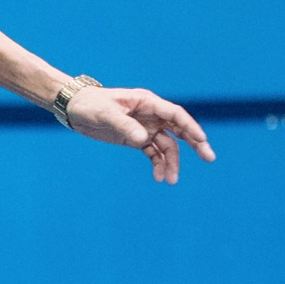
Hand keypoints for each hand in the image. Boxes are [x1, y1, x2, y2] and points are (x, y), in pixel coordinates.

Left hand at [63, 86, 214, 184]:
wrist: (74, 109)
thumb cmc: (90, 104)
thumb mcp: (106, 113)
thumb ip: (125, 125)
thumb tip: (143, 139)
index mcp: (147, 102)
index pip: (175, 114)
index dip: (190, 126)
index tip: (201, 140)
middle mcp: (150, 115)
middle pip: (179, 130)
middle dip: (195, 143)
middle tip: (209, 158)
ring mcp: (145, 128)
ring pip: (166, 146)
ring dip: (171, 162)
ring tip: (171, 180)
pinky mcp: (136, 139)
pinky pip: (152, 154)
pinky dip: (157, 165)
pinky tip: (158, 177)